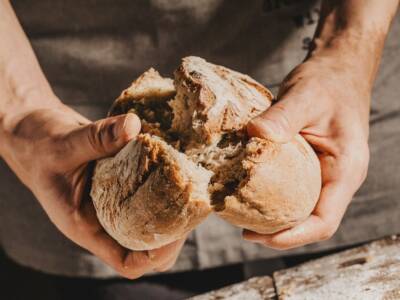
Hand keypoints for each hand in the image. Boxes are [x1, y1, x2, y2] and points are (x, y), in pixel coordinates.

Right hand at [0, 103, 184, 277]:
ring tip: (188, 183)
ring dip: (172, 205)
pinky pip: (147, 191)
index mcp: (87, 226)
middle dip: (173, 231)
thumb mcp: (64, 143)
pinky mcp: (122, 183)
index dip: (155, 254)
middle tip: (190, 201)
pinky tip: (175, 162)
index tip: (177, 230)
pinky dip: (163, 182)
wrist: (35, 134)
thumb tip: (134, 126)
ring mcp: (115, 202)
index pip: (127, 261)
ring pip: (151, 218)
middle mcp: (105, 219)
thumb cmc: (40, 147)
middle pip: (148, 245)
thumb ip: (97, 137)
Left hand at [244, 56, 369, 249]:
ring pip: (302, 209)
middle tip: (243, 230)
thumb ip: (283, 116)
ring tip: (243, 216)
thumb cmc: (328, 82)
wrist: (337, 69)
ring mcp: (325, 173)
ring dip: (275, 218)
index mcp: (345, 169)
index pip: (324, 221)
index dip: (292, 237)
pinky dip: (273, 197)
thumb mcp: (306, 96)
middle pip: (310, 222)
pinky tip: (249, 191)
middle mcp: (337, 178)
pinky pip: (294, 191)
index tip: (258, 236)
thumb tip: (252, 134)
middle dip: (278, 232)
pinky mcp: (311, 165)